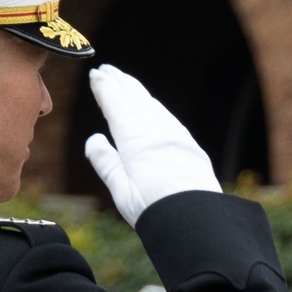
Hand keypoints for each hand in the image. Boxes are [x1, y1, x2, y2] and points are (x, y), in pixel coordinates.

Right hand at [82, 66, 218, 224]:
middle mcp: (157, 133)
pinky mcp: (191, 148)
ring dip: (138, 92)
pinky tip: (154, 108)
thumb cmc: (156, 211)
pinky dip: (156, 107)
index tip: (97, 74)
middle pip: (136, 100)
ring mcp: (177, 138)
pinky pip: (169, 119)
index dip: (106, 89)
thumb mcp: (121, 191)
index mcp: (135, 142)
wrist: (198, 221)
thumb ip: (106, 163)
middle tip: (108, 70)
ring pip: (154, 107)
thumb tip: (93, 139)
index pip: (117, 107)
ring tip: (127, 83)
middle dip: (121, 83)